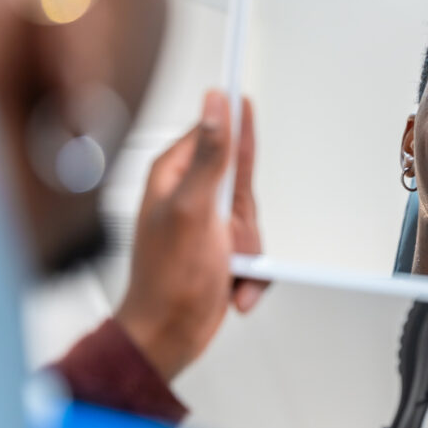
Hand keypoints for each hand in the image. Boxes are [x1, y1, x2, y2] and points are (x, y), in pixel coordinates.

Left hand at [115, 90, 266, 381]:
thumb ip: (209, 155)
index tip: (249, 90)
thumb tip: (215, 104)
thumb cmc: (169, 281)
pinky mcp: (223, 250)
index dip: (235, 122)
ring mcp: (208, 224)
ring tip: (228, 273)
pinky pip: (258, 250)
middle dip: (247, 223)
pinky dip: (253, 275)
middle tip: (232, 242)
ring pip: (255, 221)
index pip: (214, 131)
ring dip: (251, 255)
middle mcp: (191, 195)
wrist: (169, 337)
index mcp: (173, 176)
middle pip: (244, 182)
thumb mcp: (194, 210)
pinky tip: (234, 289)